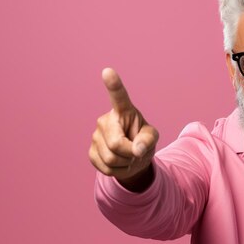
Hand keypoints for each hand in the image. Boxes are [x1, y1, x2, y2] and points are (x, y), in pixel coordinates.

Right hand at [89, 68, 158, 191]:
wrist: (132, 158)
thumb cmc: (142, 141)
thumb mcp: (152, 138)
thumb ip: (148, 140)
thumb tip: (137, 149)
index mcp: (123, 111)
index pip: (118, 96)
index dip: (113, 84)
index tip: (108, 71)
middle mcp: (105, 120)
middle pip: (117, 145)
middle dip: (131, 154)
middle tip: (136, 152)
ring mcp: (96, 136)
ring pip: (111, 159)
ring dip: (126, 163)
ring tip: (128, 157)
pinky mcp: (91, 151)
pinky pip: (105, 168)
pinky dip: (118, 171)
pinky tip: (120, 163)